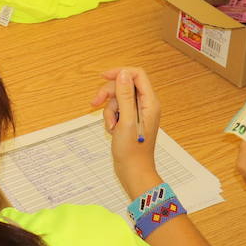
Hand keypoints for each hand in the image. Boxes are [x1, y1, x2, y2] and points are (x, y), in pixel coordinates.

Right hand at [91, 67, 160, 196]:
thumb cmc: (132, 151)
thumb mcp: (126, 120)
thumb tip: (123, 74)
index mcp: (150, 103)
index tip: (104, 77)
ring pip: (118, 99)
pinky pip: (117, 110)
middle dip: (109, 94)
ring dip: (109, 110)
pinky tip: (111, 130)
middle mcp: (145, 105)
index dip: (120, 73)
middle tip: (95, 102)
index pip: (137, 75)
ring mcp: (138, 113)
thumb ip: (125, 96)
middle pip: (124, 86)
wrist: (133, 172)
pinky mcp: (130, 121)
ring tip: (110, 125)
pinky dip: (111, 118)